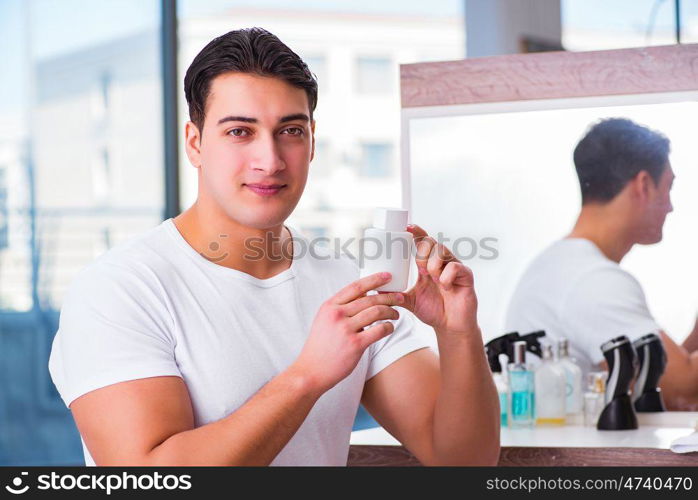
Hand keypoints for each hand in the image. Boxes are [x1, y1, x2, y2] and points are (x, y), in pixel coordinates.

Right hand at [293, 272, 405, 392]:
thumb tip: (364, 296)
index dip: (374, 279)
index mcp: (329, 306)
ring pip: (377, 312)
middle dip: (389, 297)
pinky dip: (389, 327)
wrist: (311, 371)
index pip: (356, 287)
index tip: (387, 276)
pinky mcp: (355, 344)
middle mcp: (337, 314)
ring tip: (396, 314)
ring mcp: (345, 329)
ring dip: (391, 311)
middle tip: (400, 298)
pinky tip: (390, 328)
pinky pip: (379, 330)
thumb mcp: (324, 320)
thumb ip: (341, 308)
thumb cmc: (320, 346)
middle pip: (370, 299)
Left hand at [386, 224, 478, 335]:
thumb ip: (395, 294)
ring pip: (442, 251)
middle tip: (421, 269)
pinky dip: (446, 276)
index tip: (407, 226)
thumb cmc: (434, 311)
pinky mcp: (466, 276)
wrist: (450, 327)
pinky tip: (445, 286)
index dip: (416, 233)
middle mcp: (441, 263)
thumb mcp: (410, 301)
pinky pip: (455, 266)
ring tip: (433, 279)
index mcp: (427, 265)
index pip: (422, 243)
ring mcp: (454, 268)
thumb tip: (376, 289)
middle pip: (431, 242)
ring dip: (433, 264)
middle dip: (422, 251)